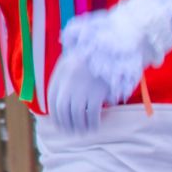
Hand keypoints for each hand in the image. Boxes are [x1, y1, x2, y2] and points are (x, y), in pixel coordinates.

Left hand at [50, 0, 171, 133]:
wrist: (119, 39)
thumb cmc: (100, 49)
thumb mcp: (77, 56)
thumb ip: (68, 72)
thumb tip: (62, 94)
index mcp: (62, 70)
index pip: (51, 98)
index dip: (55, 113)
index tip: (59, 121)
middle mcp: (69, 79)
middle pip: (62, 109)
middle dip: (65, 123)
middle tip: (71, 131)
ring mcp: (83, 85)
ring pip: (75, 114)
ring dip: (79, 126)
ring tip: (83, 131)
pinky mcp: (98, 91)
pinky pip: (91, 113)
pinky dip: (92, 123)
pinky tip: (95, 125)